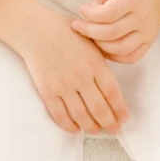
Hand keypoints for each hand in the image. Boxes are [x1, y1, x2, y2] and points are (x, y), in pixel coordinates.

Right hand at [17, 9, 130, 134]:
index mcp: (95, 64)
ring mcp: (64, 86)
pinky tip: (75, 129)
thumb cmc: (64, 31)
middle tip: (113, 129)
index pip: (113, 93)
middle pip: (99, 109)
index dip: (120, 109)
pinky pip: (60, 115)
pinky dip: (69, 125)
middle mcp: (82, 77)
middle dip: (109, 123)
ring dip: (91, 127)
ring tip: (96, 131)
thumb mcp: (91, 42)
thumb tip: (109, 84)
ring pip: (81, 116)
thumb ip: (101, 62)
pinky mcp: (48, 91)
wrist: (36, 29)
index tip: (124, 118)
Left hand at [69, 0, 159, 63]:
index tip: (82, 9)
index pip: (108, 13)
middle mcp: (143, 17)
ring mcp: (148, 32)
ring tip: (90, 35)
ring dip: (99, 45)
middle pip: (111, 33)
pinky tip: (104, 45)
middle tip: (77, 25)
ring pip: (120, 48)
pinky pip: (131, 57)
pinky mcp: (149, 41)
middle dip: (89, 31)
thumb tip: (94, 4)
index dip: (90, 14)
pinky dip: (115, 56)